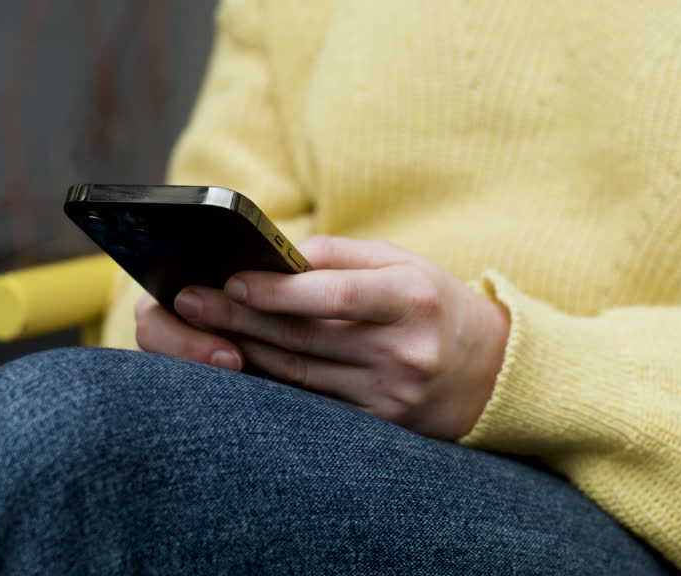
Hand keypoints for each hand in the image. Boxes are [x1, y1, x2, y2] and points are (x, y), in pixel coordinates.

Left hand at [135, 236, 509, 440]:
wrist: (491, 371)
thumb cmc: (433, 302)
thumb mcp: (402, 262)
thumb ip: (339, 255)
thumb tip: (273, 254)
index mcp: (412, 299)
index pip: (337, 296)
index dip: (280, 291)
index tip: (231, 280)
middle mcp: (404, 352)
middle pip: (307, 336)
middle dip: (240, 317)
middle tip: (189, 299)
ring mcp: (391, 396)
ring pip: (300, 374)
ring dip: (244, 349)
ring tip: (201, 326)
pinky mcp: (379, 426)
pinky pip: (312, 403)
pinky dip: (270, 383)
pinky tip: (237, 363)